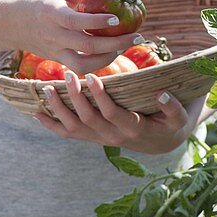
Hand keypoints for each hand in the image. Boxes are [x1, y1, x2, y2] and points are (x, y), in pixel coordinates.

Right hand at [10, 0, 137, 73]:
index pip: (75, 21)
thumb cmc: (40, 2)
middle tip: (137, 36)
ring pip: (83, 64)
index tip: (118, 18)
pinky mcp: (57, 60)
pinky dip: (97, 65)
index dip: (97, 22)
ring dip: (108, 59)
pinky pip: (79, 68)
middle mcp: (53, 35)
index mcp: (51, 13)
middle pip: (86, 46)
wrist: (11, 24)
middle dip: (115, 44)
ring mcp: (54, 51)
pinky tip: (111, 54)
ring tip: (124, 46)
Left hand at [33, 70, 204, 153]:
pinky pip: (69, 134)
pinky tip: (37, 113)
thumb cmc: (171, 123)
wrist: (162, 142)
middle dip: (76, 97)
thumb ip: (172, 107)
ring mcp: (100, 138)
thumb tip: (161, 94)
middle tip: (68, 74)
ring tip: (47, 89)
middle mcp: (113, 137)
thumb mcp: (180, 116)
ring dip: (59, 110)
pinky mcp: (92, 137)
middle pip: (88, 119)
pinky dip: (52, 125)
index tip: (91, 77)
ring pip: (74, 128)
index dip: (100, 97)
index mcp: (133, 128)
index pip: (112, 113)